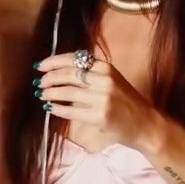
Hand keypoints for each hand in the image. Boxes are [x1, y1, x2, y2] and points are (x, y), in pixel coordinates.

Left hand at [35, 52, 161, 150]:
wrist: (145, 124)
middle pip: (68, 75)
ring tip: (42, 94)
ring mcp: (103, 98)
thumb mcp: (111, 80)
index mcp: (106, 68)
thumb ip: (90, 75)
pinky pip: (71, 111)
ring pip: (68, 92)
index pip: (74, 59)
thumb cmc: (126, 102)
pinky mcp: (99, 116)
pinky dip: (57, 109)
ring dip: (51, 93)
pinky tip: (50, 108)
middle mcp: (104, 80)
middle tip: (39, 82)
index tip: (40, 66)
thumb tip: (57, 72)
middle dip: (49, 78)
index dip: (53, 61)